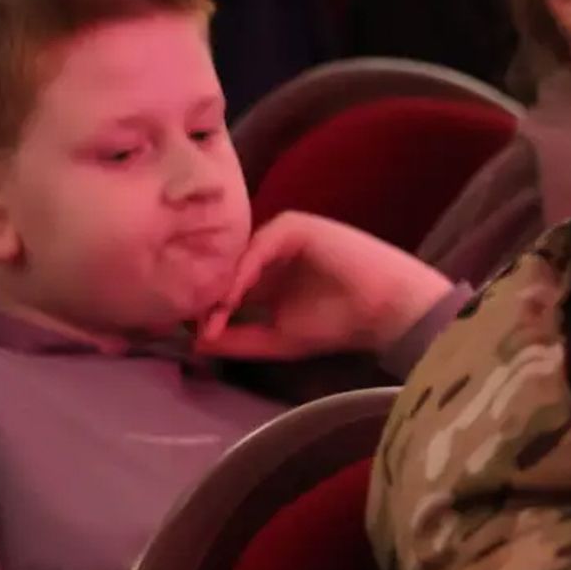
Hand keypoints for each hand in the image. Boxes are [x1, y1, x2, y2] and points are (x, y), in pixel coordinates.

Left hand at [194, 212, 451, 362]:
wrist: (385, 310)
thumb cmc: (340, 325)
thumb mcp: (278, 339)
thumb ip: (239, 339)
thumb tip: (195, 343)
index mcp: (268, 277)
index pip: (225, 285)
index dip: (206, 307)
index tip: (189, 332)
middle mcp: (271, 253)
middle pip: (226, 266)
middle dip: (206, 292)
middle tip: (185, 317)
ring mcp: (282, 237)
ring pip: (239, 256)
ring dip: (221, 283)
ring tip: (208, 312)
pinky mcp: (295, 227)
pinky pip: (259, 247)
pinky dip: (243, 271)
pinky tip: (232, 296)